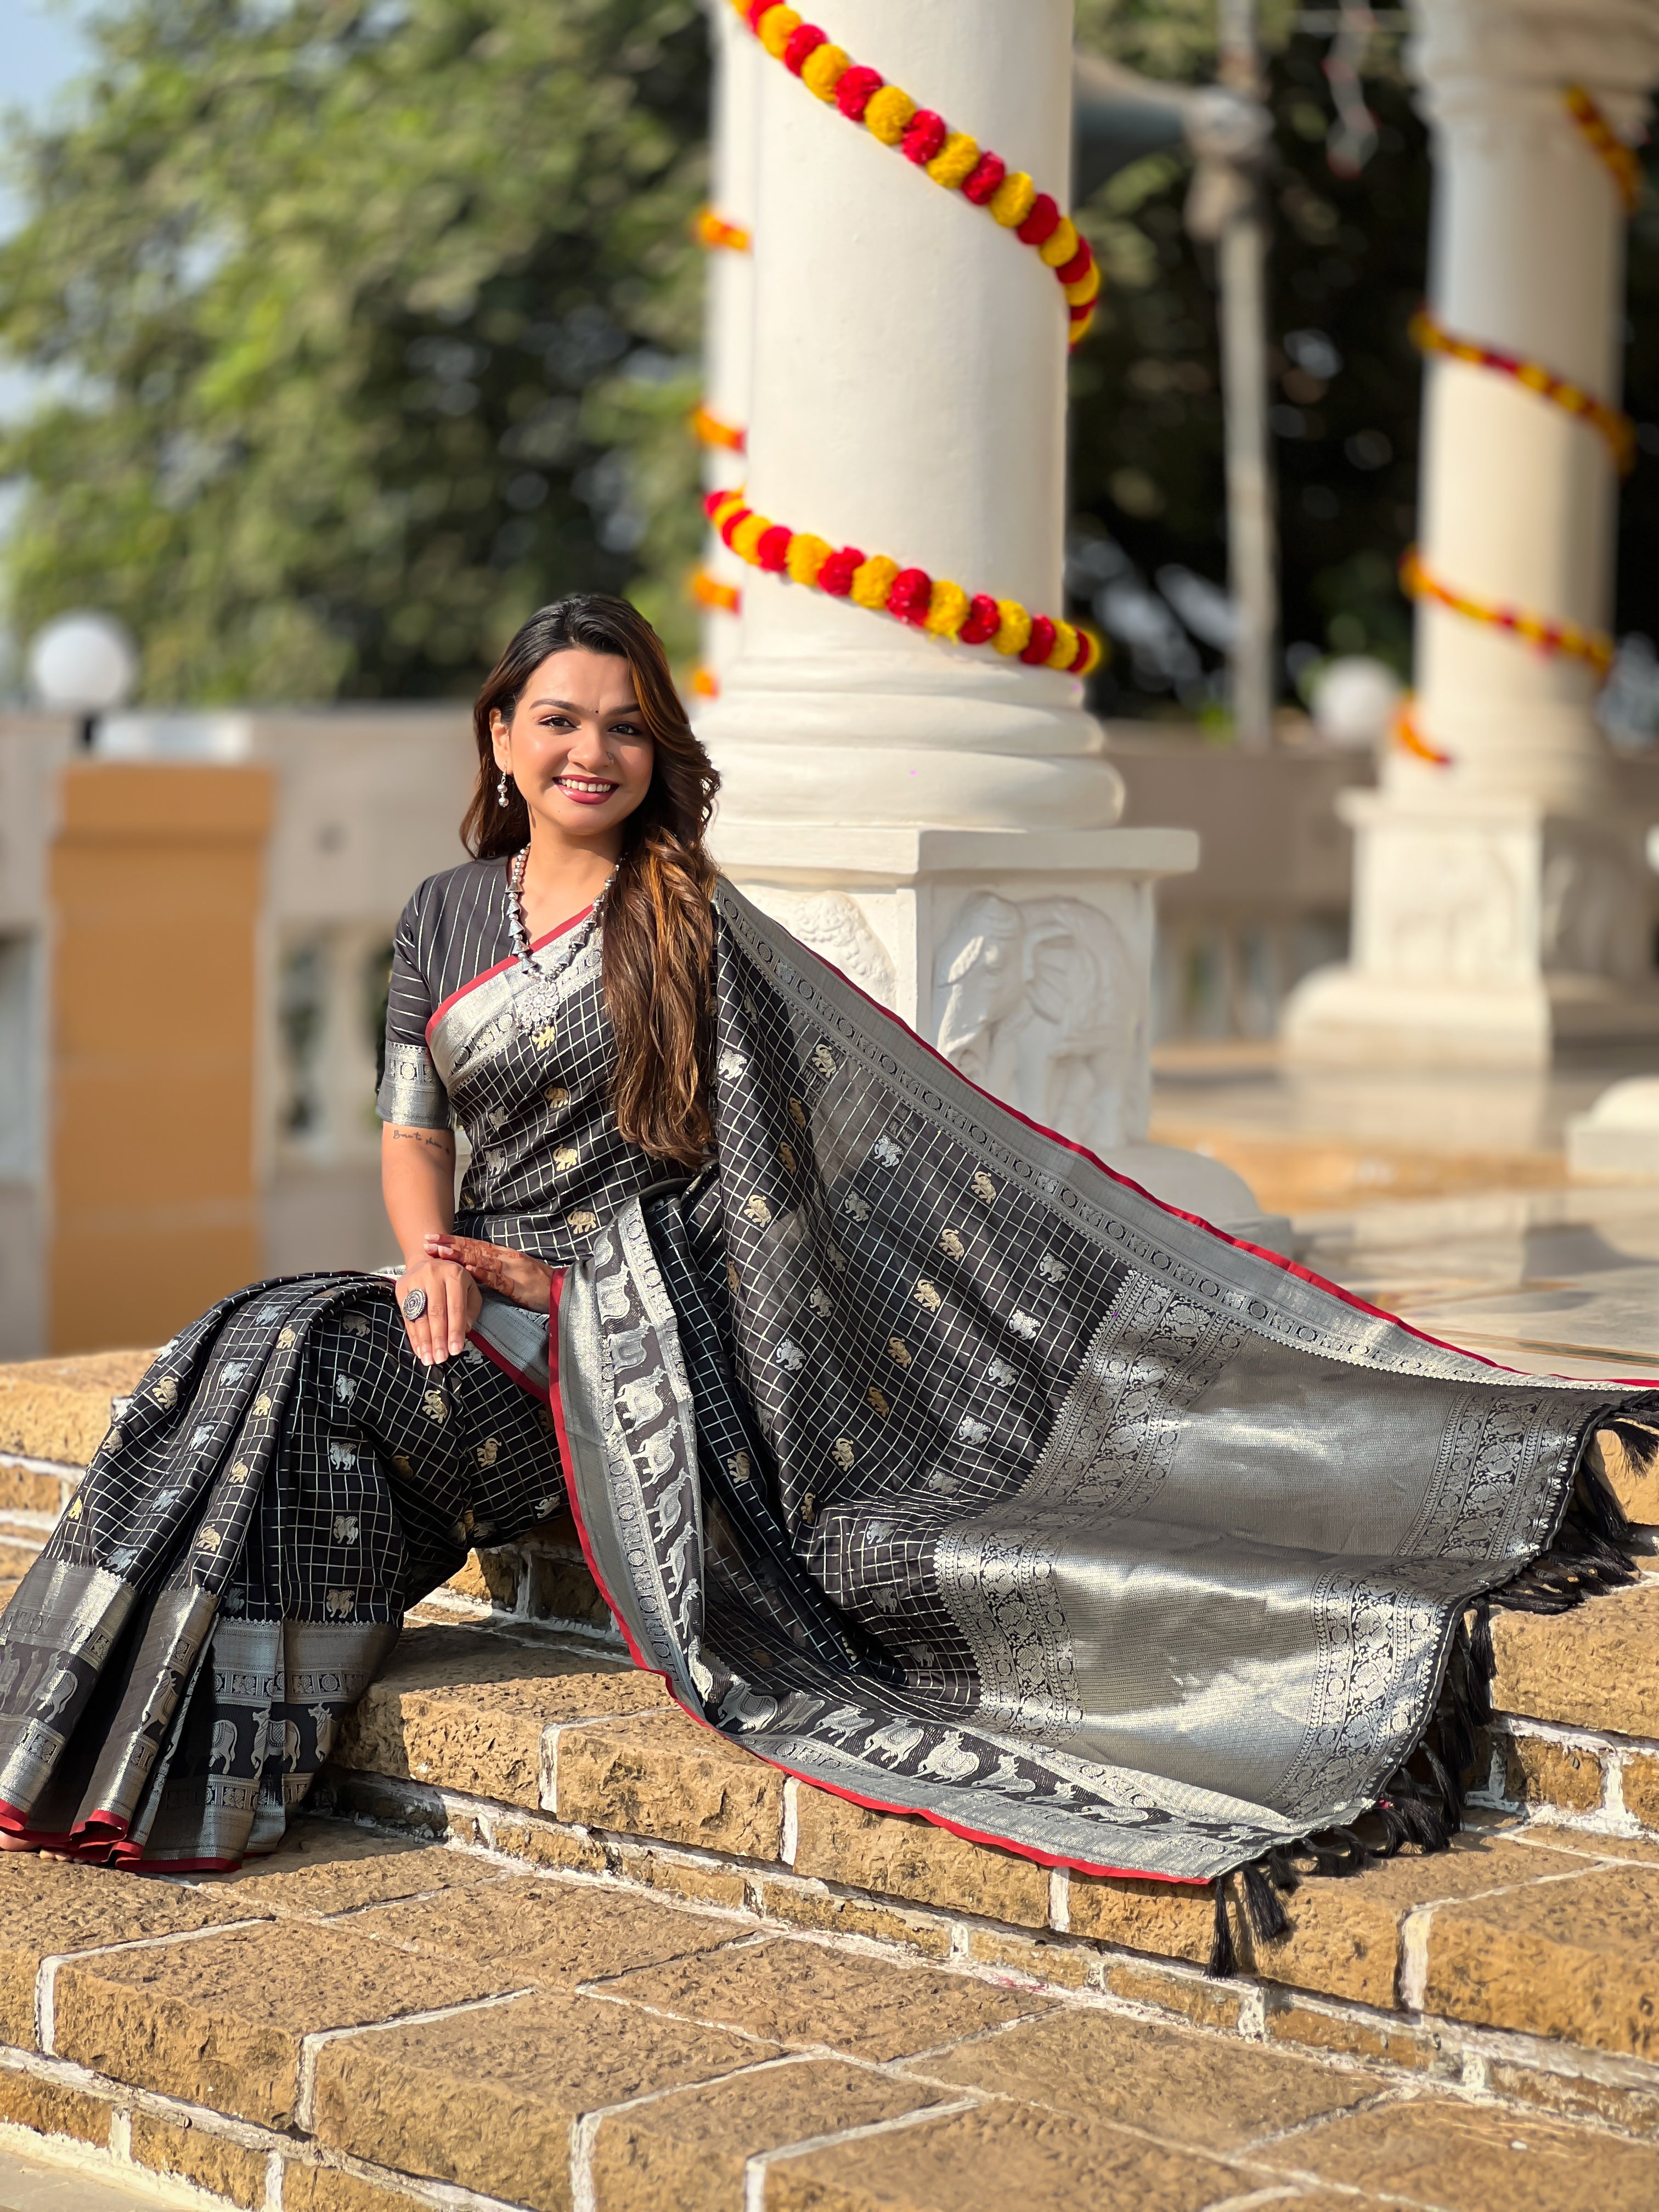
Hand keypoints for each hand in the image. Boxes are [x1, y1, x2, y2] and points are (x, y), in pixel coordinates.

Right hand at [396, 1256, 480, 1364]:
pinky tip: (419, 1350)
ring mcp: (415, 1280)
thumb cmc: (453, 1280)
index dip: (455, 1330)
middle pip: (436, 1313)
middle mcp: (434, 1275)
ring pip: (420, 1316)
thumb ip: (470, 1309)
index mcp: (455, 1275)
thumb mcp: (469, 1288)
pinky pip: (407, 1317)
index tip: (455, 1350)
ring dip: (424, 1341)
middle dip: (438, 1339)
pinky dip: (413, 1336)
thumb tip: (464, 1331)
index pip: (455, 1307)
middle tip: (440, 1359)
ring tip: (428, 1359)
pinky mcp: (401, 1288)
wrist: (427, 1261)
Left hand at [424, 1233, 553, 1313]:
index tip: (434, 1239)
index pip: (475, 1245)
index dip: (454, 1241)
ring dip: (460, 1256)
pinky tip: (468, 1270)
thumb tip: (472, 1268)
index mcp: (504, 1254)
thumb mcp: (514, 1272)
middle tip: (428, 1241)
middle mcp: (506, 1258)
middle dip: (450, 1245)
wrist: (561, 1291)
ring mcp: (512, 1270)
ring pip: (482, 1260)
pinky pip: (497, 1279)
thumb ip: (494, 1269)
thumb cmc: (537, 1284)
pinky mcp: (518, 1285)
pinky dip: (483, 1274)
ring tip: (441, 1252)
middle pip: (474, 1249)